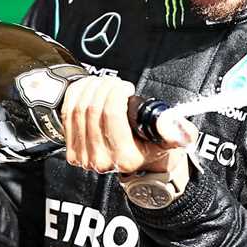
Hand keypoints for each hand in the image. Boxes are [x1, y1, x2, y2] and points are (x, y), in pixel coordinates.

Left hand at [60, 76, 197, 174]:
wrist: (141, 164)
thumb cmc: (154, 149)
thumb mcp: (173, 140)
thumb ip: (179, 131)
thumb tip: (171, 124)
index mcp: (125, 157)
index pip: (111, 115)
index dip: (116, 93)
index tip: (125, 87)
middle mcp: (102, 160)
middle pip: (92, 110)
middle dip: (103, 87)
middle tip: (114, 82)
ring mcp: (84, 157)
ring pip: (77, 110)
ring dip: (89, 89)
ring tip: (102, 83)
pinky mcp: (73, 151)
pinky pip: (67, 116)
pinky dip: (75, 97)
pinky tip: (87, 89)